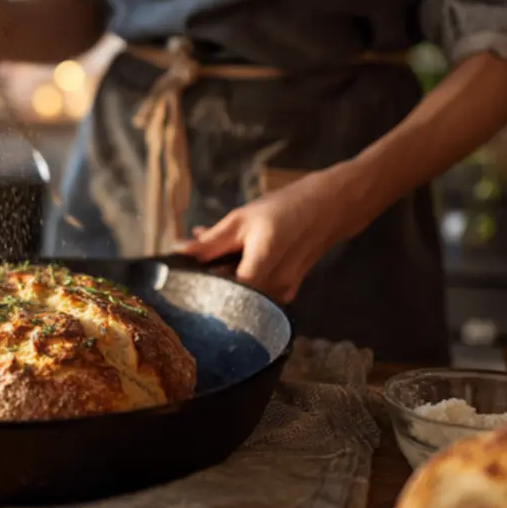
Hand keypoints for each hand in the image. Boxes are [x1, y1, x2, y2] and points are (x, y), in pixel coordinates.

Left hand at [174, 168, 370, 303]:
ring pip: (241, 294)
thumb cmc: (285, 208)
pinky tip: (231, 256)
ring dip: (222, 277)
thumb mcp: (241, 219)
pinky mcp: (285, 293)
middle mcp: (274, 289)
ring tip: (213, 254)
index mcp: (261, 268)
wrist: (328, 209)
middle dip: (208, 283)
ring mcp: (282, 294)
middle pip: (229, 298)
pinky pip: (254, 290)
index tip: (181, 281)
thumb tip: (178, 251)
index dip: (200, 291)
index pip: (222, 296)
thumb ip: (209, 241)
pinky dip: (238, 276)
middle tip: (191, 266)